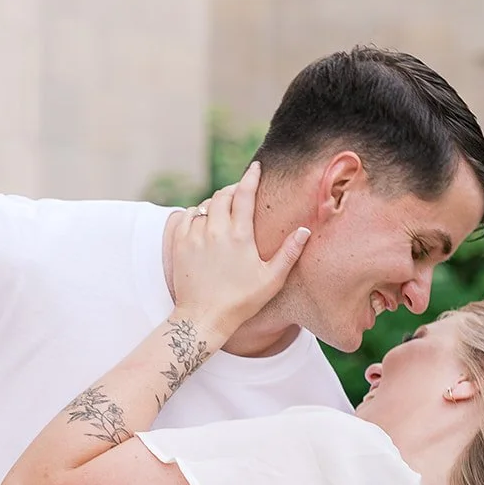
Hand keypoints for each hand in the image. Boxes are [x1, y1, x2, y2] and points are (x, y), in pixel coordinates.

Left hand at [172, 162, 309, 343]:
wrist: (203, 318)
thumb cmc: (241, 302)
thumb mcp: (271, 280)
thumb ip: (289, 253)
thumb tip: (304, 230)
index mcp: (239, 236)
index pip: (245, 194)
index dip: (251, 177)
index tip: (256, 167)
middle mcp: (215, 230)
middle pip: (223, 195)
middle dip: (233, 189)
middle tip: (241, 192)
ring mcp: (194, 236)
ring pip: (204, 205)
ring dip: (215, 203)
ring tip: (224, 210)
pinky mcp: (179, 244)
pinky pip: (186, 216)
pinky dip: (196, 213)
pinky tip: (203, 220)